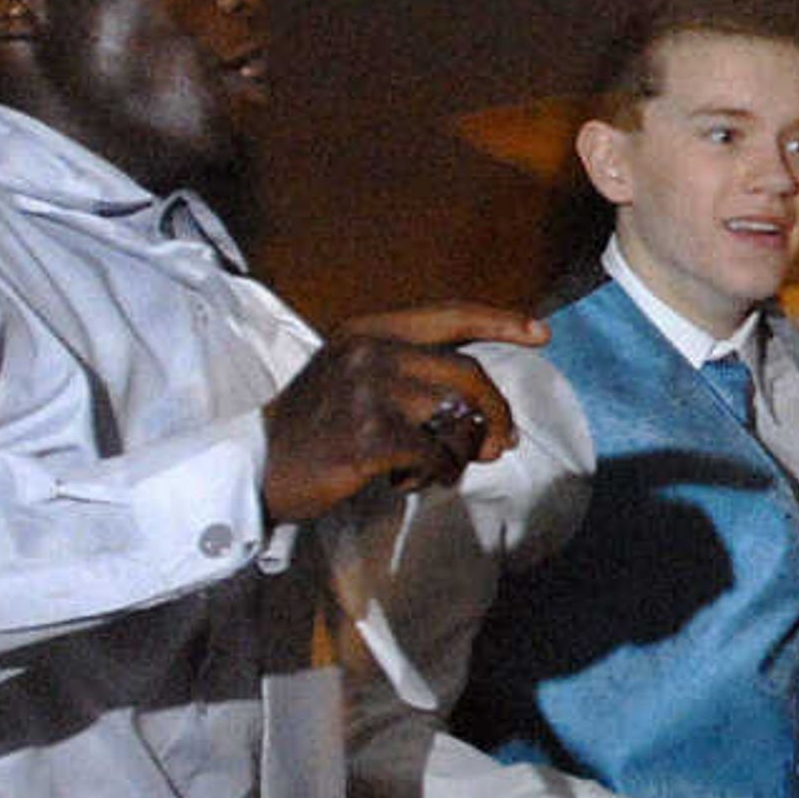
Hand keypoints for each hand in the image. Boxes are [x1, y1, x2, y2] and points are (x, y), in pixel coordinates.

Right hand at [261, 305, 544, 523]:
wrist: (256, 468)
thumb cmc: (315, 430)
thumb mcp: (354, 380)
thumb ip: (415, 380)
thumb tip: (491, 419)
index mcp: (368, 331)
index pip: (450, 314)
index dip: (501, 322)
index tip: (542, 334)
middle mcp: (370, 352)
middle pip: (469, 374)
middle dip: (496, 414)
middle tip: (498, 446)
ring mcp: (368, 393)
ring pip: (456, 420)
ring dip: (458, 454)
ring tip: (431, 469)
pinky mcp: (368, 437)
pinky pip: (434, 456)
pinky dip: (433, 476)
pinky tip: (404, 483)